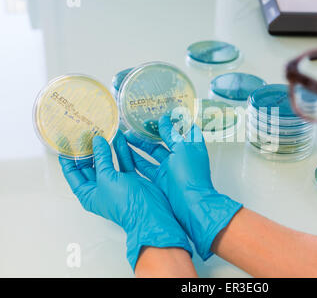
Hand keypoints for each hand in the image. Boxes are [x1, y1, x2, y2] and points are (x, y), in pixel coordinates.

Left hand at [59, 131, 192, 269]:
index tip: (66, 141)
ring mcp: (116, 183)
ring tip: (102, 131)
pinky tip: (120, 138)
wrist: (149, 212)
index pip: (73, 173)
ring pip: (108, 162)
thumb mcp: (107, 178)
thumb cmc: (124, 203)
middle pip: (90, 165)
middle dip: (88, 149)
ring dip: (106, 148)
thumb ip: (101, 157)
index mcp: (88, 193)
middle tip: (86, 132)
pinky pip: (123, 162)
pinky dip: (122, 151)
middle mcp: (100, 188)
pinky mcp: (131, 178)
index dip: (68, 157)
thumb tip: (96, 141)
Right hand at [125, 116, 242, 259]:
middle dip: (146, 133)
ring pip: (151, 154)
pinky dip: (135, 161)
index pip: (179, 128)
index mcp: (190, 145)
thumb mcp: (182, 148)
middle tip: (131, 127)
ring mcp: (170, 169)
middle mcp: (180, 156)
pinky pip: (146, 168)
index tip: (154, 112)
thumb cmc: (191, 175)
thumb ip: (172, 133)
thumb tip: (164, 119)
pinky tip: (124, 154)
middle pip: (161, 140)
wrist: (192, 205)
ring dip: (138, 146)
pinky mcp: (161, 181)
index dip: (168, 120)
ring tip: (123, 137)